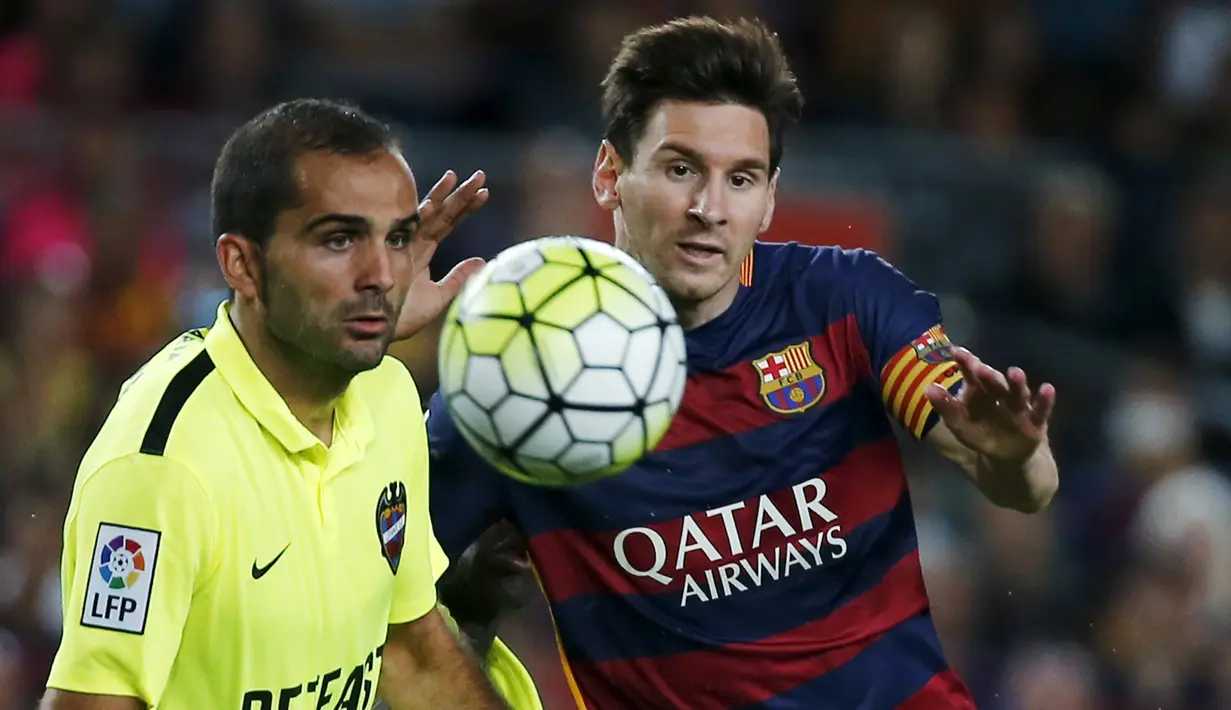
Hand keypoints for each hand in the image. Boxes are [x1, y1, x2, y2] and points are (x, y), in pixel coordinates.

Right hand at [395, 170, 489, 340]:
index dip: (465, 208)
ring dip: (442, 197)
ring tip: (457, 177)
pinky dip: (419, 217)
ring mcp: (401, 246)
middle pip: (441, 213)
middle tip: (480, 175)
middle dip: (459, 194)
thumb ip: (458, 278)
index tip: (484, 192)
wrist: (378, 332)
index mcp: (423, 251)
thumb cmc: (403, 317)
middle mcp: (413, 243)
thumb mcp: (438, 297)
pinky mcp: (393, 255)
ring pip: (425, 216)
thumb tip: (483, 261)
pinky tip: (433, 203)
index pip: (448, 223)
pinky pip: (407, 233)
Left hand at [925, 347, 1055, 465]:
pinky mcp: (1036, 420)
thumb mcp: (960, 424)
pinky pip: (1041, 409)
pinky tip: (1048, 388)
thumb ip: (946, 408)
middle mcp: (1000, 394)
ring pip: (1018, 392)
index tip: (956, 351)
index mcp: (980, 392)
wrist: (1007, 457)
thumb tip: (929, 388)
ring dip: (1017, 383)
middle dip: (987, 375)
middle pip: (994, 382)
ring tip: (1015, 372)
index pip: (972, 375)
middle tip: (980, 367)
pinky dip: (1045, 400)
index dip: (965, 363)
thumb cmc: (981, 434)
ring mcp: (1019, 406)